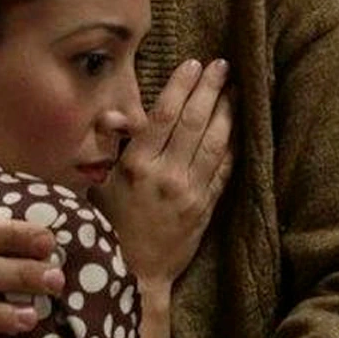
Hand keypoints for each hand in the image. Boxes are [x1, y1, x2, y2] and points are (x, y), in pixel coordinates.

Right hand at [92, 58, 233, 291]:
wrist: (134, 273)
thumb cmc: (110, 226)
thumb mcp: (99, 186)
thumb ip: (113, 148)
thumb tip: (118, 116)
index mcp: (135, 166)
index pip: (163, 116)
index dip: (181, 86)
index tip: (193, 64)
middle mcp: (165, 175)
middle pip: (194, 122)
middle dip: (210, 89)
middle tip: (222, 65)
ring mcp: (189, 192)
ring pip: (215, 142)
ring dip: (227, 112)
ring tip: (236, 89)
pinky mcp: (206, 207)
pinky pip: (224, 169)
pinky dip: (233, 146)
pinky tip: (239, 127)